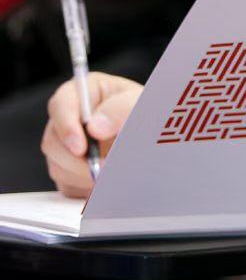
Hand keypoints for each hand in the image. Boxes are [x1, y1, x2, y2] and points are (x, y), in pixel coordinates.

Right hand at [41, 73, 143, 197]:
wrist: (158, 134)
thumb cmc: (148, 111)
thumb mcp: (140, 102)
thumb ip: (121, 109)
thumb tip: (94, 129)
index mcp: (84, 93)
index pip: (61, 104)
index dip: (66, 126)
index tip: (80, 147)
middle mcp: (70, 118)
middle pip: (53, 141)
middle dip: (76, 159)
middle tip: (104, 167)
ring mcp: (66, 145)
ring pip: (58, 165)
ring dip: (83, 174)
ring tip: (112, 172)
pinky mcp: (70, 168)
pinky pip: (67, 183)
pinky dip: (85, 186)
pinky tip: (106, 181)